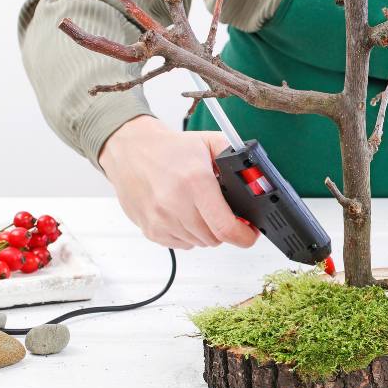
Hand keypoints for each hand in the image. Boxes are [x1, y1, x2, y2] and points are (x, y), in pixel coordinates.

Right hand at [99, 115, 259, 248]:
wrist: (130, 149)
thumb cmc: (170, 148)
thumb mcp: (209, 143)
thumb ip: (236, 158)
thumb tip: (258, 179)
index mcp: (195, 182)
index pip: (225, 227)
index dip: (244, 235)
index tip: (250, 232)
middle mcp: (175, 204)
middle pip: (215, 238)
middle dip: (226, 228)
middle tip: (224, 211)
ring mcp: (160, 220)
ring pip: (200, 243)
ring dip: (207, 231)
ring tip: (200, 208)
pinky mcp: (151, 230)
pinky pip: (182, 245)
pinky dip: (189, 234)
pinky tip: (184, 213)